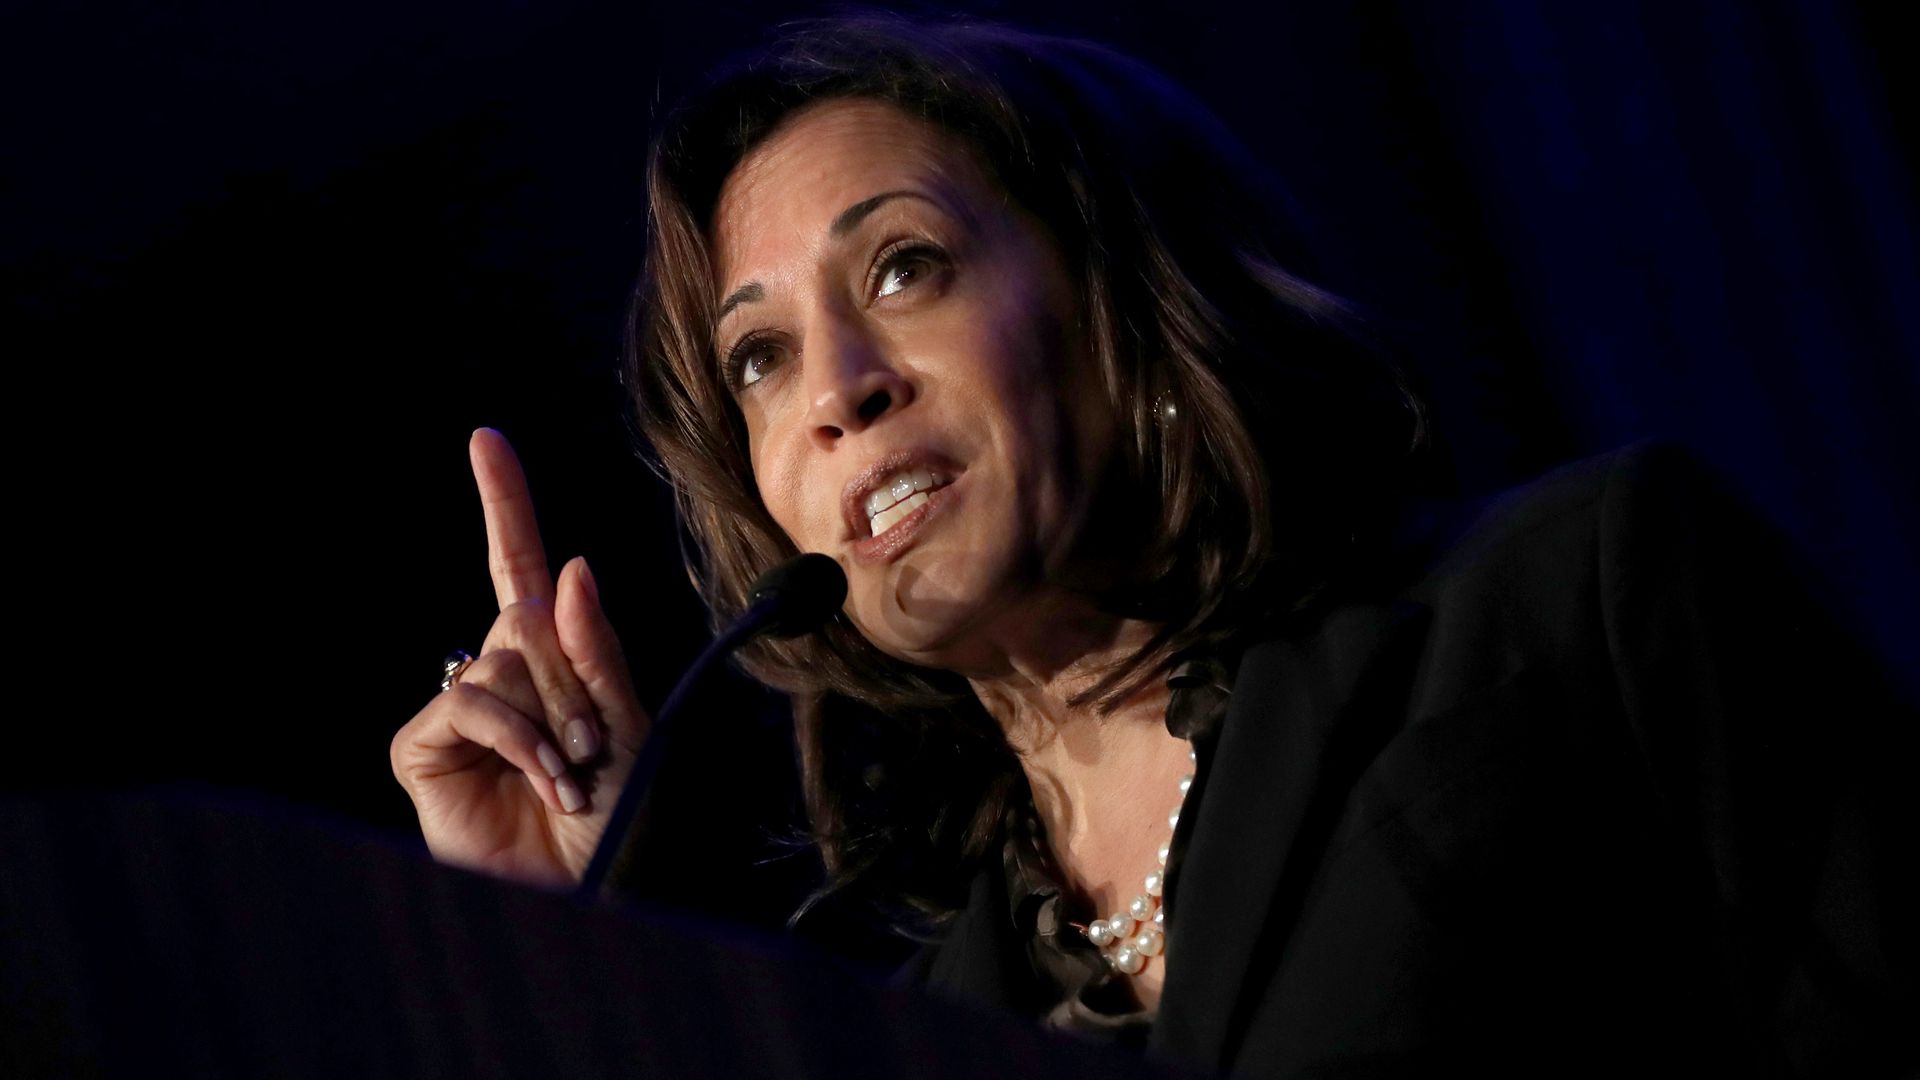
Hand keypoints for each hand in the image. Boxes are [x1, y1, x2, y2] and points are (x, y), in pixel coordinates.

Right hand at [390, 429, 646, 886]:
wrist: (577, 889)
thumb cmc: (609, 818)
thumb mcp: (626, 727)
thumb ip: (598, 650)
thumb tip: (572, 567)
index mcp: (552, 662)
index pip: (523, 569)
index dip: (506, 504)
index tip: (486, 440)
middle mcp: (500, 674)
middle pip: (531, 620)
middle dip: (578, 681)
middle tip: (593, 747)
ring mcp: (459, 707)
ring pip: (505, 661)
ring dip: (554, 720)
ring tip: (569, 772)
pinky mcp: (424, 744)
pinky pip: (473, 700)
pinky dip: (518, 737)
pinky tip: (540, 778)